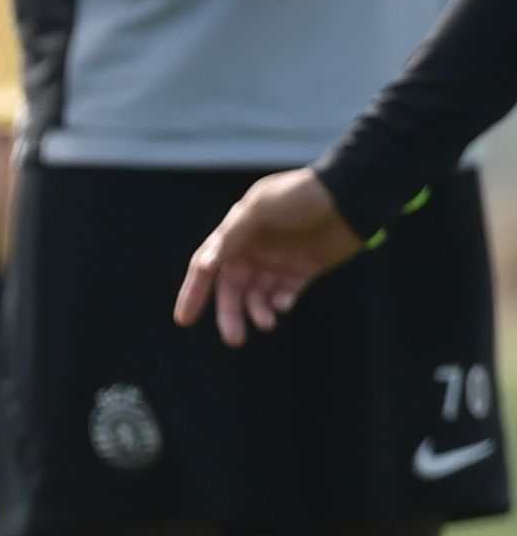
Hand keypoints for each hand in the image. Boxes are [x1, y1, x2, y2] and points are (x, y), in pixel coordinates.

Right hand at [171, 168, 362, 344]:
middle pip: (232, 289)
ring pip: (257, 296)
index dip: (193, 293)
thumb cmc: (300, 195)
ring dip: (257, 312)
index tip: (185, 320)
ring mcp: (277, 261)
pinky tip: (284, 304)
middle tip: (234, 339)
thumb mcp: (260, 208)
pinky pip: (284, 294)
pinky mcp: (303, 270)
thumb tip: (205, 266)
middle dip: (230, 314)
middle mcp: (253, 250)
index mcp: (236, 234)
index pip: (206, 268)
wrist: (350, 195)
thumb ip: (231, 237)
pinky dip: (280, 304)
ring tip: (266, 323)